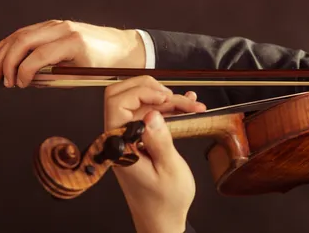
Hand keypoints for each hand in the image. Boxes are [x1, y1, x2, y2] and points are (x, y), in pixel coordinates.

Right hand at [0, 19, 145, 87]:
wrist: (123, 47)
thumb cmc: (106, 64)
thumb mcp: (83, 76)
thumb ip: (54, 78)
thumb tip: (28, 81)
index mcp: (74, 42)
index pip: (40, 55)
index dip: (24, 72)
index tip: (19, 85)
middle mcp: (65, 29)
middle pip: (25, 41)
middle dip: (7, 62)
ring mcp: (59, 24)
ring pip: (22, 34)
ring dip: (4, 52)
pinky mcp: (55, 24)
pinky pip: (28, 31)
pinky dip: (11, 42)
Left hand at [105, 76, 205, 232]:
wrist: (163, 219)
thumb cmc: (165, 201)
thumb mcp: (169, 169)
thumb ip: (160, 140)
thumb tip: (151, 114)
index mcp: (120, 146)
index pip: (116, 102)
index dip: (141, 92)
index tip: (166, 98)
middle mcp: (120, 139)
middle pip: (125, 95)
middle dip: (153, 89)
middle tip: (177, 98)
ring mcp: (129, 138)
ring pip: (142, 103)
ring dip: (168, 100)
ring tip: (192, 106)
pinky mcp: (139, 140)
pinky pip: (149, 115)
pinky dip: (168, 108)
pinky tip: (186, 107)